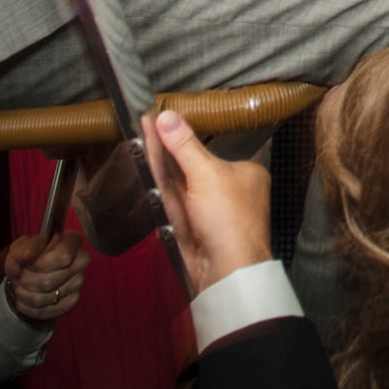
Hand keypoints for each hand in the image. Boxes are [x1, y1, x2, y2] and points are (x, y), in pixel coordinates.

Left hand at [0, 230, 90, 325]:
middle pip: (49, 281)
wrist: (34, 271)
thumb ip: (20, 251)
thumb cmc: (30, 254)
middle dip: (26, 282)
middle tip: (19, 278)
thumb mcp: (20, 248)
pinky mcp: (72, 301)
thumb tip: (27, 256)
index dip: (41, 265)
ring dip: (25, 296)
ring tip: (19, 288)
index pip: (63, 257)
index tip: (28, 266)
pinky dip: (29, 308)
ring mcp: (78, 283)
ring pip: (45, 298)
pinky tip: (24, 300)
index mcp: (72, 241)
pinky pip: (46, 312)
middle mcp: (80, 261)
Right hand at [143, 109, 273, 291]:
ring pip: (180, 183)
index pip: (217, 147)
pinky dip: (159, 183)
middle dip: (170, 148)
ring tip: (142, 135)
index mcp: (246, 174)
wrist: (225, 271)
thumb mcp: (206, 173)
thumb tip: (167, 117)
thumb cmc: (231, 222)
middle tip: (148, 123)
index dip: (191, 134)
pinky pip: (172, 200)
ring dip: (160, 161)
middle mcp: (229, 191)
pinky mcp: (190, 227)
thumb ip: (184, 145)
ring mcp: (208, 210)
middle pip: (194, 164)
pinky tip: (145, 165)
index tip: (168, 119)